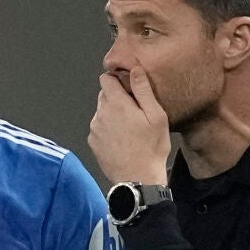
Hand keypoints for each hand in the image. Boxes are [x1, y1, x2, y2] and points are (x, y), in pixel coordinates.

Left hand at [89, 67, 171, 185]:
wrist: (138, 180)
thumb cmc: (151, 149)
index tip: (129, 88)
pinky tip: (122, 140)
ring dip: (112, 114)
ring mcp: (94, 130)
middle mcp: (100, 114)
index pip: (106, 79)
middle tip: (134, 111)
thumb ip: (143, 90)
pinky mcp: (93, 143)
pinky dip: (108, 129)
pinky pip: (99, 128)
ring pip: (101, 112)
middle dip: (116, 98)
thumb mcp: (156, 116)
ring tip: (129, 129)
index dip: (117, 80)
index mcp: (116, 104)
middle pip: (103, 95)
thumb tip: (135, 69)